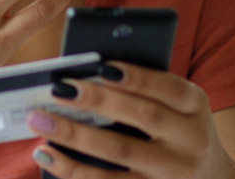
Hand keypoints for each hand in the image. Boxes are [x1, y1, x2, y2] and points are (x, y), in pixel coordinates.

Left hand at [27, 62, 234, 178]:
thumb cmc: (177, 128)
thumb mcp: (177, 105)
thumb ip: (144, 88)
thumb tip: (86, 70)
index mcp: (195, 106)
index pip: (168, 87)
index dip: (137, 77)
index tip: (102, 66)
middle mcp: (191, 140)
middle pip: (142, 117)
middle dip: (97, 101)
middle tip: (58, 89)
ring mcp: (173, 173)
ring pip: (121, 153)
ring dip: (75, 136)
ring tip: (40, 121)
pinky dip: (73, 170)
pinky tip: (47, 155)